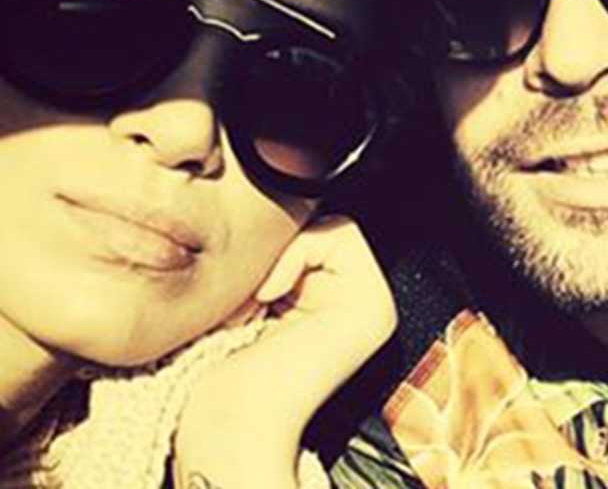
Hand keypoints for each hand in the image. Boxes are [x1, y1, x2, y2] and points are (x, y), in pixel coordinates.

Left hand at [174, 216, 396, 487]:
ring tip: (257, 303)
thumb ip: (275, 256)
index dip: (275, 249)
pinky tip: (270, 299)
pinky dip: (294, 257)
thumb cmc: (224, 365)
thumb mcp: (251, 295)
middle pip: (325, 227)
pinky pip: (338, 235)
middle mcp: (360, 304)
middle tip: (246, 300)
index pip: (315, 234)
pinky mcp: (373, 307)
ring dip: (283, 258)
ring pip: (332, 226)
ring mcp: (373, 306)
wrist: (228, 414)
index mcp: (333, 304)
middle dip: (277, 254)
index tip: (243, 296)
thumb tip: (276, 202)